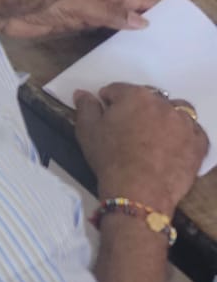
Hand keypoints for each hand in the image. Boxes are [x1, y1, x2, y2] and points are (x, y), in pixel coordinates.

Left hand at [0, 0, 163, 38]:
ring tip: (148, 27)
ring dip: (124, 20)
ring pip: (106, 14)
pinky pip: (91, 28)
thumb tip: (139, 20)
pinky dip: (106, 32)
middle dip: (136, 3)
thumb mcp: (76, 2)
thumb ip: (105, 12)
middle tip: (162, 13)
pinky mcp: (64, 25)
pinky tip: (120, 38)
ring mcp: (75, 9)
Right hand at [76, 82, 208, 214]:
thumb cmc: (110, 159)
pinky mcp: (198, 144)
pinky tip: (174, 146)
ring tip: (155, 135)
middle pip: (148, 98)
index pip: (118, 90)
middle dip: (138, 108)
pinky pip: (195, 132)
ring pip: (176, 111)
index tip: (106, 115)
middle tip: (128, 129)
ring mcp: (184, 123)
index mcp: (134, 96)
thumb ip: (85, 107)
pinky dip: (185, 135)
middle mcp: (162, 104)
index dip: (109, 102)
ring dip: (166, 117)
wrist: (139, 192)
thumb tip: (83, 93)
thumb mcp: (87, 132)